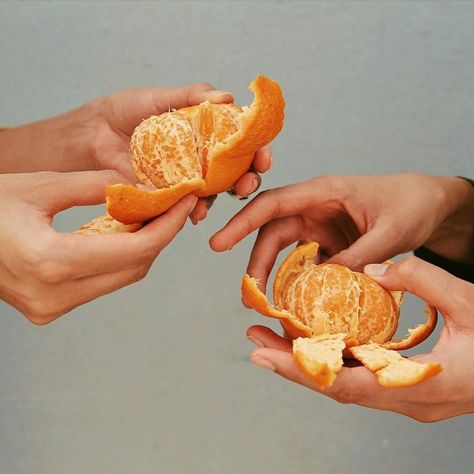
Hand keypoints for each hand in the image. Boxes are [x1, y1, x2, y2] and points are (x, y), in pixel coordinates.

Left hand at [0, 83, 271, 220]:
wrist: (88, 138)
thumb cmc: (119, 113)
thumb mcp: (155, 99)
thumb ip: (189, 98)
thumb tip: (226, 97)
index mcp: (201, 130)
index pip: (237, 138)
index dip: (254, 146)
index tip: (262, 153)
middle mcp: (199, 155)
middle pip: (235, 167)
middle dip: (249, 175)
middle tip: (251, 180)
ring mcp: (186, 177)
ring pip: (218, 189)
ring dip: (229, 195)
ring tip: (232, 195)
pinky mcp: (170, 195)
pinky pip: (189, 205)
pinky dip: (196, 210)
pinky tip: (196, 212)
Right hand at [0, 171, 196, 323]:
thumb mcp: (39, 185)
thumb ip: (93, 186)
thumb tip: (139, 188)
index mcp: (49, 261)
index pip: (135, 250)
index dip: (167, 226)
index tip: (185, 202)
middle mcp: (53, 295)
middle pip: (134, 268)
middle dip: (160, 236)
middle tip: (173, 206)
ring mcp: (50, 308)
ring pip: (120, 279)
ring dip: (142, 248)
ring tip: (153, 216)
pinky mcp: (49, 308)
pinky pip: (101, 283)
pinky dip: (119, 259)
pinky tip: (125, 234)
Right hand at [210, 174, 472, 292]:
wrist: (429, 203)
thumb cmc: (411, 204)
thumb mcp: (392, 231)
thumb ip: (361, 256)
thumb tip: (329, 283)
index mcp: (323, 192)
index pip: (273, 204)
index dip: (241, 223)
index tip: (219, 244)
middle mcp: (314, 206)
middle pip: (271, 230)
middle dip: (255, 261)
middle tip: (248, 295)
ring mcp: (319, 223)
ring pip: (282, 246)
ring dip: (271, 272)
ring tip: (263, 302)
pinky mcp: (327, 240)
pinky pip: (303, 259)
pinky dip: (295, 278)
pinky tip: (293, 299)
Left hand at [247, 256, 473, 421]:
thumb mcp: (470, 302)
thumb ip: (424, 281)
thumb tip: (375, 273)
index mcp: (418, 386)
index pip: (346, 384)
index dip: (302, 370)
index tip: (264, 355)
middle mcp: (403, 399)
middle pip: (335, 386)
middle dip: (292, 365)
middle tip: (255, 341)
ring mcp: (403, 396)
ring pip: (343, 382)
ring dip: (307, 361)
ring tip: (274, 336)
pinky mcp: (404, 387)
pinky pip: (358, 374)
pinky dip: (331, 358)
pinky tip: (313, 340)